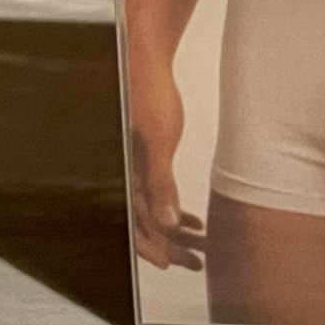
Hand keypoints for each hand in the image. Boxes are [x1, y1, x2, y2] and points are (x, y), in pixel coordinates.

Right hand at [129, 61, 204, 270]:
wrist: (144, 59)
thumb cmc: (149, 95)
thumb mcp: (160, 139)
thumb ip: (161, 183)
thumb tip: (169, 224)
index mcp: (123, 175)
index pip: (135, 225)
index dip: (154, 249)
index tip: (174, 264)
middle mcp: (124, 175)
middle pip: (145, 223)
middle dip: (171, 245)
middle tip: (197, 260)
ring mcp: (132, 168)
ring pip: (153, 211)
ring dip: (175, 231)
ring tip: (201, 243)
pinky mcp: (141, 158)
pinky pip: (155, 193)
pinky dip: (173, 208)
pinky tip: (193, 219)